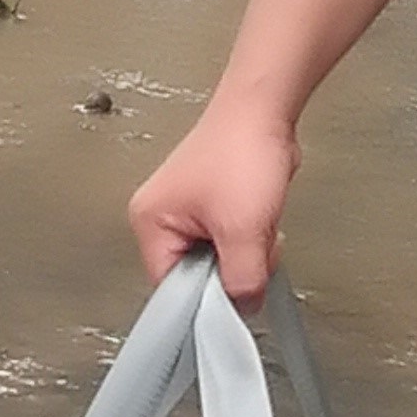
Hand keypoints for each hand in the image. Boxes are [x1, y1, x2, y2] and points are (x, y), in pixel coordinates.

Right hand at [128, 88, 298, 305]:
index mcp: (150, 223)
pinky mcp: (213, 205)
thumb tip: (243, 308)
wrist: (265, 108)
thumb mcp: (243, 230)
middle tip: (251, 242)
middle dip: (234, 268)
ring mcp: (187, 211)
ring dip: (248, 250)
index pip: (171, 288)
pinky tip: (261, 214)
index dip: (206, 297)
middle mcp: (161, 217)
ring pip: (220, 259)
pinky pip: (232, 241)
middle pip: (197, 276)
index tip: (234, 295)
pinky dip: (252, 235)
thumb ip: (243, 280)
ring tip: (257, 219)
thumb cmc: (241, 150)